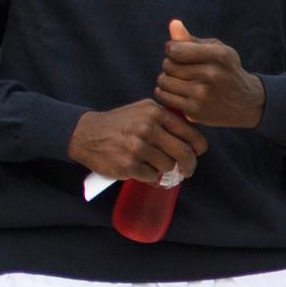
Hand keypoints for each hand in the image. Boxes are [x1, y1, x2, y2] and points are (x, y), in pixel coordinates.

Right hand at [68, 99, 208, 181]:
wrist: (86, 134)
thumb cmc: (120, 123)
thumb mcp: (143, 110)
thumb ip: (166, 118)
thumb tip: (192, 135)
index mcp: (155, 113)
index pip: (189, 133)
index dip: (198, 146)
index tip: (199, 152)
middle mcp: (148, 128)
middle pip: (183, 152)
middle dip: (190, 164)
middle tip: (188, 170)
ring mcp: (137, 147)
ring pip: (168, 165)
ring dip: (166, 169)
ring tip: (156, 165)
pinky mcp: (128, 164)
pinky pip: (152, 175)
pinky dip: (150, 175)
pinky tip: (142, 168)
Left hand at [155, 19, 265, 128]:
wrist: (246, 102)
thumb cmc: (227, 70)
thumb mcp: (217, 51)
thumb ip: (192, 40)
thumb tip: (173, 24)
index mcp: (219, 55)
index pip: (175, 50)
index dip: (172, 49)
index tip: (179, 53)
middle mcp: (211, 74)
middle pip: (168, 65)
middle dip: (169, 65)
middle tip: (180, 69)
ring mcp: (203, 94)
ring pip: (164, 82)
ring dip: (166, 80)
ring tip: (176, 80)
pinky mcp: (195, 111)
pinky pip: (165, 98)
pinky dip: (164, 93)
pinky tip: (174, 91)